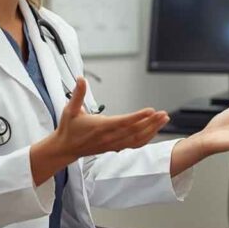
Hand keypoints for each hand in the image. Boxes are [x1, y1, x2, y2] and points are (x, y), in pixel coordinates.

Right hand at [31, 77, 168, 184]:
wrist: (65, 148)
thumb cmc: (69, 128)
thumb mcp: (70, 110)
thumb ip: (77, 94)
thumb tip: (80, 79)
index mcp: (100, 127)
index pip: (122, 122)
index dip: (138, 117)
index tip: (150, 110)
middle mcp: (109, 137)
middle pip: (134, 131)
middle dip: (151, 122)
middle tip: (163, 114)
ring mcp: (113, 144)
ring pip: (137, 138)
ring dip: (152, 129)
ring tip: (163, 120)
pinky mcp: (115, 147)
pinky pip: (134, 144)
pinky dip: (146, 138)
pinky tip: (154, 131)